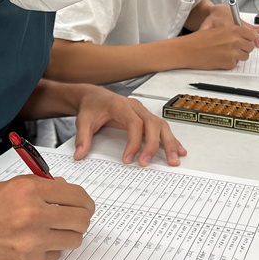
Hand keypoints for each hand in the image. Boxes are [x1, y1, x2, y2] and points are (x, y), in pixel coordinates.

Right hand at [0, 175, 94, 259]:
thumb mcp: (6, 188)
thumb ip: (38, 187)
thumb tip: (64, 189)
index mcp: (29, 190)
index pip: (76, 195)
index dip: (83, 201)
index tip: (83, 204)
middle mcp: (34, 215)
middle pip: (81, 219)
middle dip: (80, 218)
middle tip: (72, 218)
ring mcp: (32, 243)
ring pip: (73, 240)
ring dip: (66, 235)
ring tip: (48, 232)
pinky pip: (54, 257)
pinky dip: (47, 251)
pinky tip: (28, 245)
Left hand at [72, 87, 186, 166]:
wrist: (95, 96)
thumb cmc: (92, 106)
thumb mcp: (83, 120)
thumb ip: (82, 137)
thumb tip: (80, 154)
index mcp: (121, 106)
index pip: (134, 123)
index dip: (133, 142)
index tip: (128, 159)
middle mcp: (136, 107)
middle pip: (152, 124)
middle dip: (153, 145)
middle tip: (147, 163)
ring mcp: (143, 112)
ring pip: (161, 126)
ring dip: (169, 143)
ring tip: (173, 160)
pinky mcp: (146, 118)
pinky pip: (162, 128)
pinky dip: (171, 140)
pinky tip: (178, 150)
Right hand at [186, 23, 258, 67]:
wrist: (189, 50)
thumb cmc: (199, 40)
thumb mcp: (218, 30)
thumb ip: (232, 32)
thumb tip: (243, 38)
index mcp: (232, 29)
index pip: (251, 35)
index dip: (249, 39)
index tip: (246, 41)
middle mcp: (234, 40)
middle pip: (250, 46)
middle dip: (244, 48)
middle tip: (235, 49)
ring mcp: (233, 52)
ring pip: (245, 56)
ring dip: (238, 56)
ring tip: (226, 54)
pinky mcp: (229, 63)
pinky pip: (235, 64)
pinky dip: (229, 63)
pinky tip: (219, 59)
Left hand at [197, 5, 258, 43]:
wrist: (218, 10)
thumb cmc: (213, 18)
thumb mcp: (207, 24)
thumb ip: (204, 30)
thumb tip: (200, 34)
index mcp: (232, 25)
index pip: (240, 32)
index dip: (245, 39)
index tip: (249, 44)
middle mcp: (241, 25)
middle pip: (250, 33)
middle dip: (255, 40)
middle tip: (258, 46)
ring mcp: (245, 26)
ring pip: (257, 31)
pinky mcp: (248, 27)